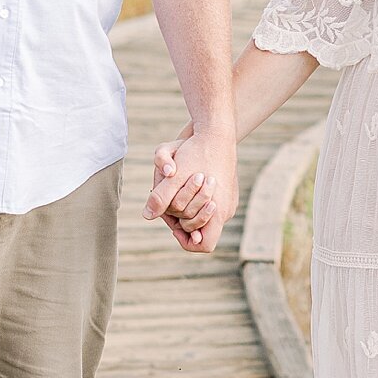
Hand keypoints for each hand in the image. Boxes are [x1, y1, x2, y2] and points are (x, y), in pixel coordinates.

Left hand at [145, 130, 237, 252]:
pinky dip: (197, 200)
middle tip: (169, 205)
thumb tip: (147, 216)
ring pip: (205, 217)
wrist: (217, 132)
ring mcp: (230, 201)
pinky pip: (211, 206)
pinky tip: (186, 184)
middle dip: (183, 220)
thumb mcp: (174, 176)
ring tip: (177, 191)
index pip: (204, 245)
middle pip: (201, 230)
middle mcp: (227, 211)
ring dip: (188, 208)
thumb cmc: (196, 152)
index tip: (172, 225)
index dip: (185, 240)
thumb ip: (161, 198)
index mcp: (218, 212)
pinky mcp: (229, 192)